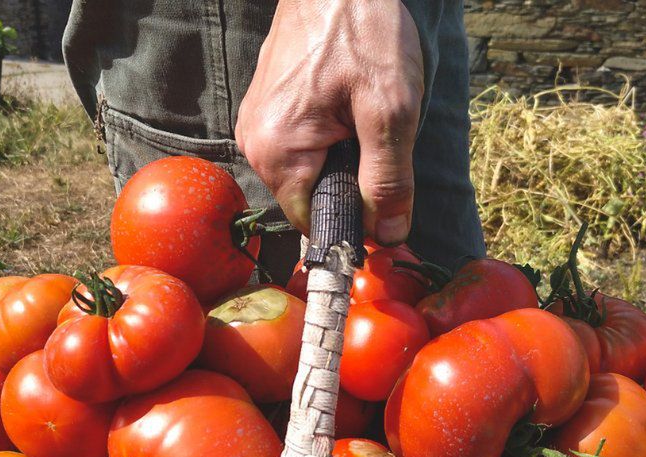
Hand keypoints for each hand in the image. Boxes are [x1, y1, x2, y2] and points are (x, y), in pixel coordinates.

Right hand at [236, 0, 423, 243]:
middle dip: (351, 182)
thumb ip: (388, 179)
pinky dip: (331, 135)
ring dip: (343, 156)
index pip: (314, 223)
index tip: (388, 203)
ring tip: (362, 110)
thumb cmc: (362, 30)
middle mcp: (255, 144)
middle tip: (378, 136)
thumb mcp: (390, 109)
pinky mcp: (267, 107)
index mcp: (277, 153)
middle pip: (311, 196)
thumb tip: (388, 237)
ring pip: (309, 170)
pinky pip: (302, 144)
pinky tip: (347, 101)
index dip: (356, 222)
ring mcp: (257, 123)